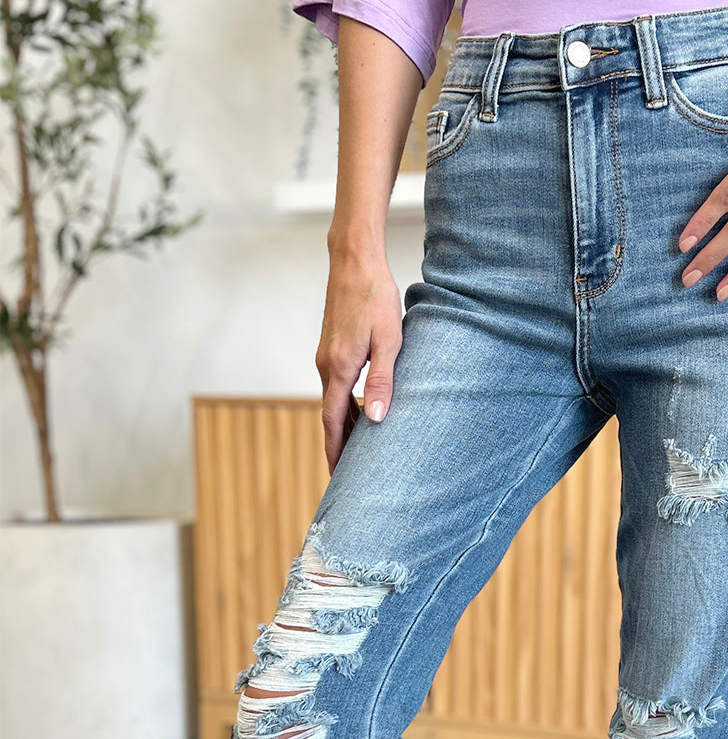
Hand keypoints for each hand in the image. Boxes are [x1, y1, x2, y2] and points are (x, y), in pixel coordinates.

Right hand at [315, 245, 401, 474]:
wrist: (355, 262)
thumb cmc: (375, 298)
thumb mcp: (389, 340)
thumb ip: (383, 380)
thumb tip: (376, 418)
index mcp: (340, 368)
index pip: (333, 420)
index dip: (335, 450)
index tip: (338, 476)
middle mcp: (327, 365)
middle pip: (330, 416)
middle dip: (337, 445)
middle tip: (347, 475)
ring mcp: (326, 356)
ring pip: (333, 401)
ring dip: (342, 426)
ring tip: (355, 451)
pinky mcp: (332, 348)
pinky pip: (335, 386)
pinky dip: (344, 405)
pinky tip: (358, 412)